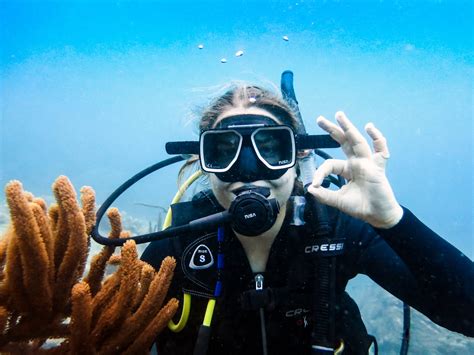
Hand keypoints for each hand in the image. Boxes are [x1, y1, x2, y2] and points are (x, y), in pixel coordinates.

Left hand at [308, 111, 402, 227]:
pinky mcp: (378, 168)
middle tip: (319, 119)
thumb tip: (310, 189)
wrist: (378, 216)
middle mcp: (357, 163)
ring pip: (357, 141)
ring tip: (339, 115)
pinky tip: (369, 127)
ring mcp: (368, 163)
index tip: (314, 184)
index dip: (320, 172)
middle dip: (332, 130)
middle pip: (343, 142)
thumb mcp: (338, 201)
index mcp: (346, 169)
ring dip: (348, 127)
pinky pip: (381, 150)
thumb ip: (325, 195)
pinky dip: (377, 138)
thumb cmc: (361, 207)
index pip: (330, 163)